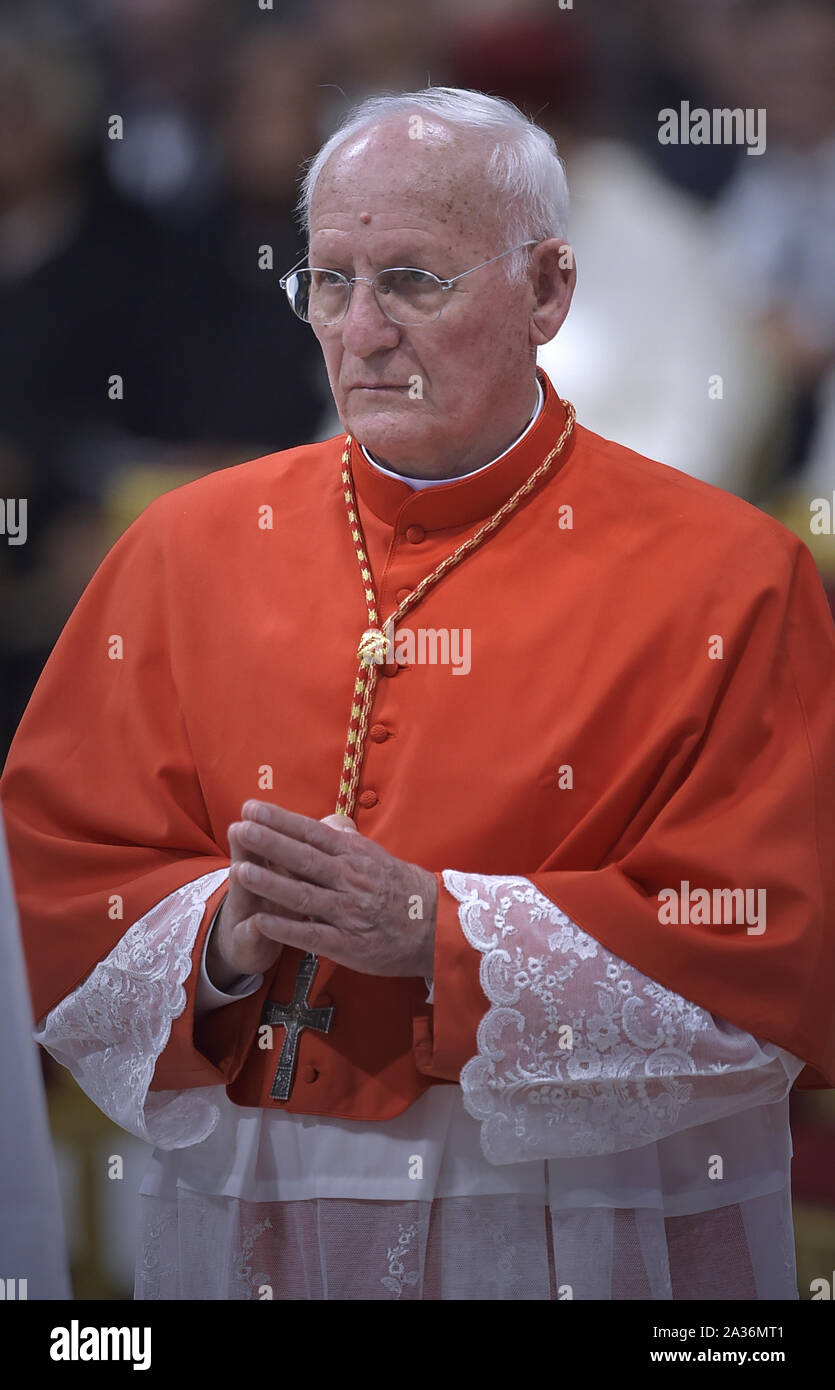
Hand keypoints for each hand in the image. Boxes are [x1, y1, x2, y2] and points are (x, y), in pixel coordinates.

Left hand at [207, 800, 437, 985]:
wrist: (435, 926)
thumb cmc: (400, 888)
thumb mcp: (375, 856)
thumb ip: (347, 838)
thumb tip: (324, 821)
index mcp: (354, 855)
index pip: (311, 833)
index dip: (280, 820)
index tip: (250, 808)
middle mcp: (350, 880)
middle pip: (304, 859)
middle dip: (269, 844)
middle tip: (238, 829)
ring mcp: (348, 912)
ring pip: (304, 895)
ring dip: (271, 883)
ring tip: (241, 870)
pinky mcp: (348, 944)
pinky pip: (313, 935)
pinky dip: (286, 928)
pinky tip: (260, 921)